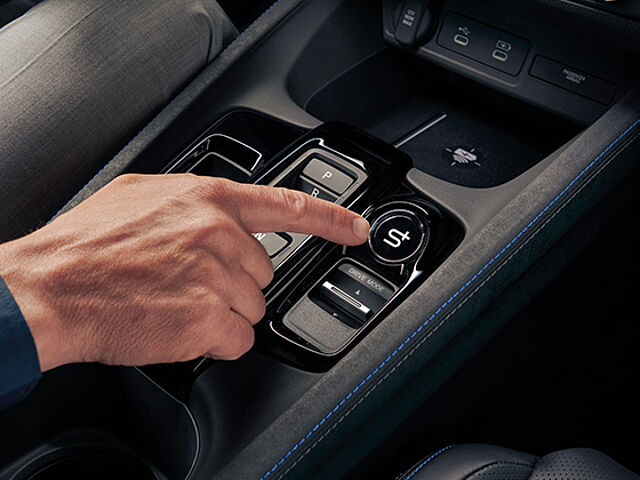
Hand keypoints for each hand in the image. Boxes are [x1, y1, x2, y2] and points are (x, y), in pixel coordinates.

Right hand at [0, 174, 369, 370]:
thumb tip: (221, 212)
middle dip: (232, 281)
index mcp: (209, 199)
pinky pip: (237, 339)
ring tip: (173, 300)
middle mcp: (220, 234)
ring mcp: (217, 277)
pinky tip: (176, 324)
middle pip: (262, 273)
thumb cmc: (88, 244)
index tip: (357, 229)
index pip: (289, 206)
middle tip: (184, 280)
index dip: (330, 219)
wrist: (50, 286)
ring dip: (220, 312)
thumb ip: (193, 201)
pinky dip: (213, 339)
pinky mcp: (209, 320)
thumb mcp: (143, 195)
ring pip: (250, 309)